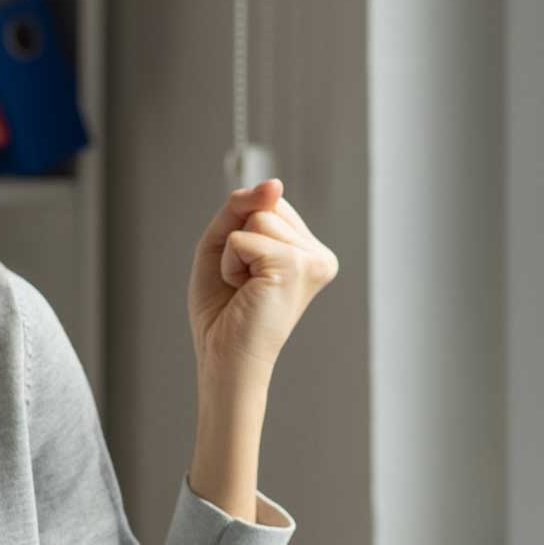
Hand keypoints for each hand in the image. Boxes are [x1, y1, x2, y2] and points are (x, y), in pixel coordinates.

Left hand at [187, 179, 338, 384]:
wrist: (224, 359)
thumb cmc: (224, 311)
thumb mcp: (224, 243)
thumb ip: (243, 206)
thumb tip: (274, 185)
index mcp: (309, 251)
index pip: (270, 203)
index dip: (240, 232)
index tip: (247, 274)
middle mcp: (319, 255)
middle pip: (267, 204)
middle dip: (237, 238)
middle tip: (244, 283)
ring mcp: (312, 260)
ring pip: (259, 215)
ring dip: (233, 252)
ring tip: (246, 288)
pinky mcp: (296, 267)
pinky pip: (243, 237)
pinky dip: (230, 262)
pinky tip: (245, 291)